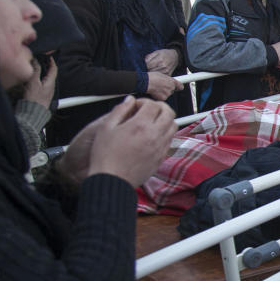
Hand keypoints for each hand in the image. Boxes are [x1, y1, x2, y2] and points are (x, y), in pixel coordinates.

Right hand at [23, 57, 56, 108]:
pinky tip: (31, 80)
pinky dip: (37, 79)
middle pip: (50, 74)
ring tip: (35, 68)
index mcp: (51, 82)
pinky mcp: (42, 95)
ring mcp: (47, 91)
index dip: (52, 62)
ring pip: (45, 79)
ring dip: (41, 73)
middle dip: (46, 66)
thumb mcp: (34, 82)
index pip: (54, 69)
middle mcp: (51, 86)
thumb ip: (36, 71)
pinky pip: (41, 84)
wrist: (33, 113)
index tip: (49, 56)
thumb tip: (36, 61)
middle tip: (40, 60)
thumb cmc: (34, 98)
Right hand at [60, 96, 175, 187]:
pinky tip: (152, 136)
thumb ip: (119, 110)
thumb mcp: (106, 128)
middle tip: (149, 110)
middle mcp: (154, 135)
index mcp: (140, 125)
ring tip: (152, 122)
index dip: (145, 102)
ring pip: (173, 126)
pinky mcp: (161, 157)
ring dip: (165, 120)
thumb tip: (129, 101)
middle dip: (160, 107)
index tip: (137, 106)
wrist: (112, 179)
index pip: (153, 105)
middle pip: (169, 113)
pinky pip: (170, 140)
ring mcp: (160, 147)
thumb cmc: (106, 156)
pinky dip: (165, 134)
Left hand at [145, 49, 179, 75]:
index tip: (146, 65)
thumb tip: (144, 63)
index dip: (145, 65)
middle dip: (149, 69)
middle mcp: (163, 66)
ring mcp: (166, 71)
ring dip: (153, 73)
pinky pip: (160, 77)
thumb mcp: (156, 52)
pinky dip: (158, 75)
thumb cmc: (164, 54)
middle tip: (150, 67)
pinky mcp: (168, 74)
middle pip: (150, 71)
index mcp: (160, 59)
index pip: (148, 65)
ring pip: (155, 75)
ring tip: (154, 69)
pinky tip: (159, 72)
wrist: (175, 56)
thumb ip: (149, 56)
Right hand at [146, 71, 182, 100]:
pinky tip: (154, 92)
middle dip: (167, 89)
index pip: (180, 87)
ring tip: (156, 88)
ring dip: (163, 93)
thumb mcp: (162, 75)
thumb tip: (169, 81)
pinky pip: (162, 98)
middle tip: (160, 87)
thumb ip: (168, 80)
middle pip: (172, 91)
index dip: (178, 87)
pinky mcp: (163, 98)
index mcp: (172, 81)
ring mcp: (168, 94)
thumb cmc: (151, 77)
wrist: (144, 82)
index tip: (178, 87)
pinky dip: (159, 96)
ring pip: (167, 95)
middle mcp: (171, 88)